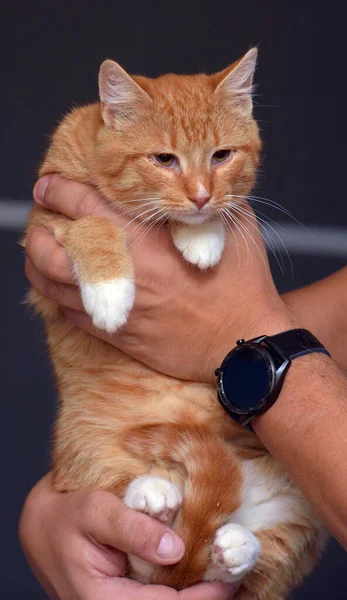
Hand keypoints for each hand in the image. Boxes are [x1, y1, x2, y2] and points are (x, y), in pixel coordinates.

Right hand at [19, 474, 236, 599]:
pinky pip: (162, 590)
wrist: (45, 524)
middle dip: (205, 594)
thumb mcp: (96, 511)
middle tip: (235, 571)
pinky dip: (184, 579)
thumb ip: (133, 528)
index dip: (202, 598)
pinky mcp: (130, 591)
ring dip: (197, 587)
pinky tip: (202, 563)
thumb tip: (175, 548)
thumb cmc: (67, 516)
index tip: (230, 578)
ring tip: (224, 566)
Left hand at [25, 175, 295, 382]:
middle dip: (35, 234)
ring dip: (38, 267)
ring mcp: (116, 306)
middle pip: (51, 251)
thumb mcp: (233, 226)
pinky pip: (71, 315)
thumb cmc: (243, 285)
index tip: (48, 186)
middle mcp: (122, 271)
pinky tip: (65, 289)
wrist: (245, 343)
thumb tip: (189, 185)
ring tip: (41, 255)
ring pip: (53, 287)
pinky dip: (59, 298)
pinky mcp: (118, 333)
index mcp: (145, 238)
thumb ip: (201, 201)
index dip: (57, 190)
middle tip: (37, 227)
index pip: (82, 205)